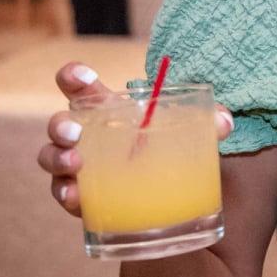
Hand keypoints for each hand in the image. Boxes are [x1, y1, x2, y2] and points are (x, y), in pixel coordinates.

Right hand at [37, 61, 234, 215]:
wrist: (167, 198)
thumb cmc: (169, 151)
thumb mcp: (189, 132)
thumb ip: (208, 122)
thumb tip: (224, 122)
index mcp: (108, 112)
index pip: (81, 88)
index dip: (73, 77)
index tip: (80, 77)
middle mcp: (86, 137)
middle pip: (60, 123)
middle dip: (60, 125)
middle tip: (75, 133)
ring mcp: (78, 168)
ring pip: (52, 158)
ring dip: (57, 159)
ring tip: (75, 164)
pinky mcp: (81, 198)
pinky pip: (65, 195)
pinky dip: (67, 196)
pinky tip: (76, 199)